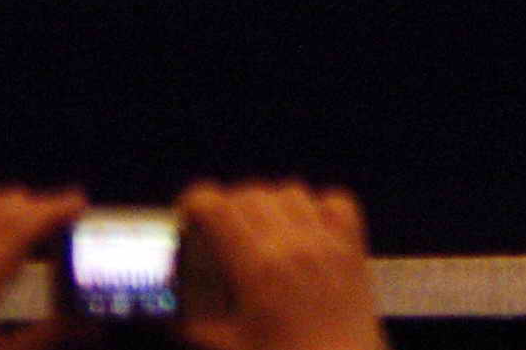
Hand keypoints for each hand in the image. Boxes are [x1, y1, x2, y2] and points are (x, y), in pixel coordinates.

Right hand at [175, 180, 384, 349]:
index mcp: (258, 268)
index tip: (188, 211)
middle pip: (252, 194)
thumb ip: (193, 323)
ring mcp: (328, 242)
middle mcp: (295, 245)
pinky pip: (335, 202)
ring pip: (291, 191)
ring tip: (257, 228)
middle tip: (216, 227)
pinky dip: (316, 206)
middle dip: (227, 205)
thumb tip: (171, 309)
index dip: (196, 202)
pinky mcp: (354, 247)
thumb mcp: (226, 345)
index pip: (219, 209)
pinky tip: (303, 228)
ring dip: (268, 203)